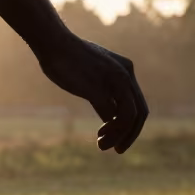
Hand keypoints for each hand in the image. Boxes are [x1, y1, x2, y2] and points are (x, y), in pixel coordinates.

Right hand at [34, 35, 148, 153]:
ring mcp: (113, 82)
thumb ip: (104, 89)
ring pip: (128, 117)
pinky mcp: (97, 89)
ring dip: (119, 136)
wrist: (54, 43)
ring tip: (103, 147)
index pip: (139, 104)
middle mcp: (125, 76)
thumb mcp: (93, 72)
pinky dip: (110, 131)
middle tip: (118, 151)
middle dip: (131, 135)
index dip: (132, 125)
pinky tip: (99, 137)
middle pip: (140, 113)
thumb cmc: (68, 58)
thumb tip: (107, 114)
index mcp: (126, 69)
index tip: (114, 136)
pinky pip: (112, 116)